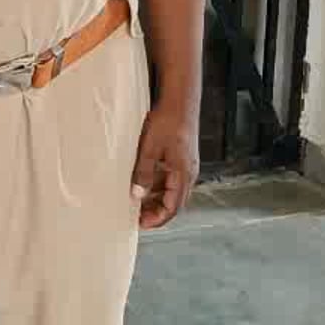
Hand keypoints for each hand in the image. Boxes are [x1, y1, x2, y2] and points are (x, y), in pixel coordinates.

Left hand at [130, 105, 198, 229]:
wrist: (180, 101)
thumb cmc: (167, 122)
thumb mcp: (150, 148)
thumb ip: (144, 172)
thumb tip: (137, 195)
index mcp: (183, 174)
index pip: (173, 207)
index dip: (157, 218)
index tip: (141, 223)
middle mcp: (189, 173)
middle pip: (174, 203)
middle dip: (156, 212)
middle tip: (136, 216)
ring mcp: (187, 166)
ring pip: (172, 191)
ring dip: (156, 199)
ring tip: (136, 201)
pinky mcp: (182, 159)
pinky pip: (171, 179)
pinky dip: (159, 186)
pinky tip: (143, 183)